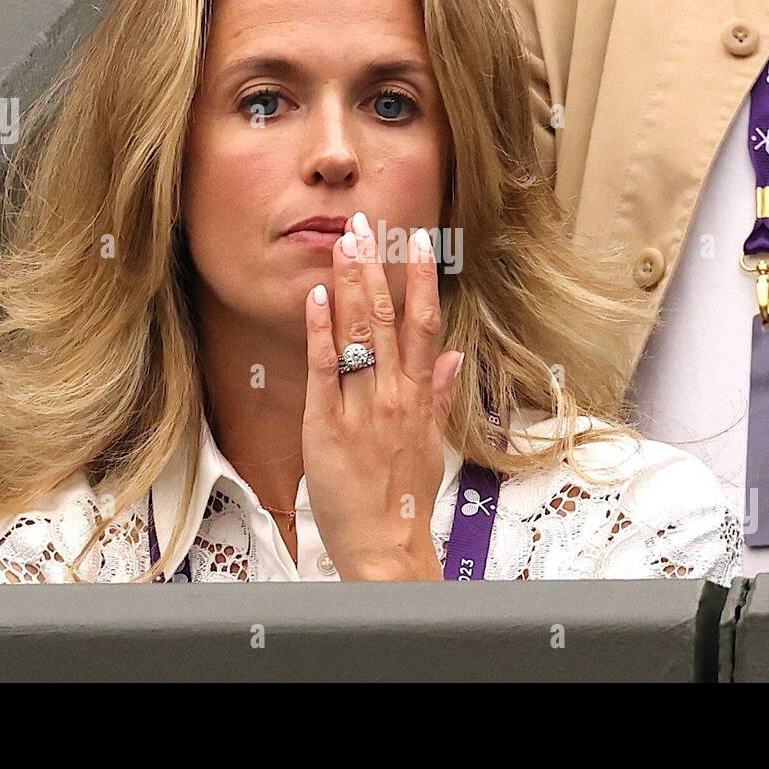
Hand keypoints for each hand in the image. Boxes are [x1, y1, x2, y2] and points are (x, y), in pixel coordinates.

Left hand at [302, 211, 464, 580]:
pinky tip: (313, 297)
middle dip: (374, 268)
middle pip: (387, 319)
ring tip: (341, 244)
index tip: (417, 242)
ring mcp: (361, 407)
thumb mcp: (433, 442)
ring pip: (357, 334)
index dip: (421, 280)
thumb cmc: (406, 495)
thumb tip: (455, 357)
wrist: (385, 543)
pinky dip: (319, 331)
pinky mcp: (326, 424)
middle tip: (364, 226)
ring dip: (347, 285)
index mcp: (420, 396)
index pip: (426, 325)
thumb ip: (441, 395)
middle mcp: (394, 394)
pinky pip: (324, 369)